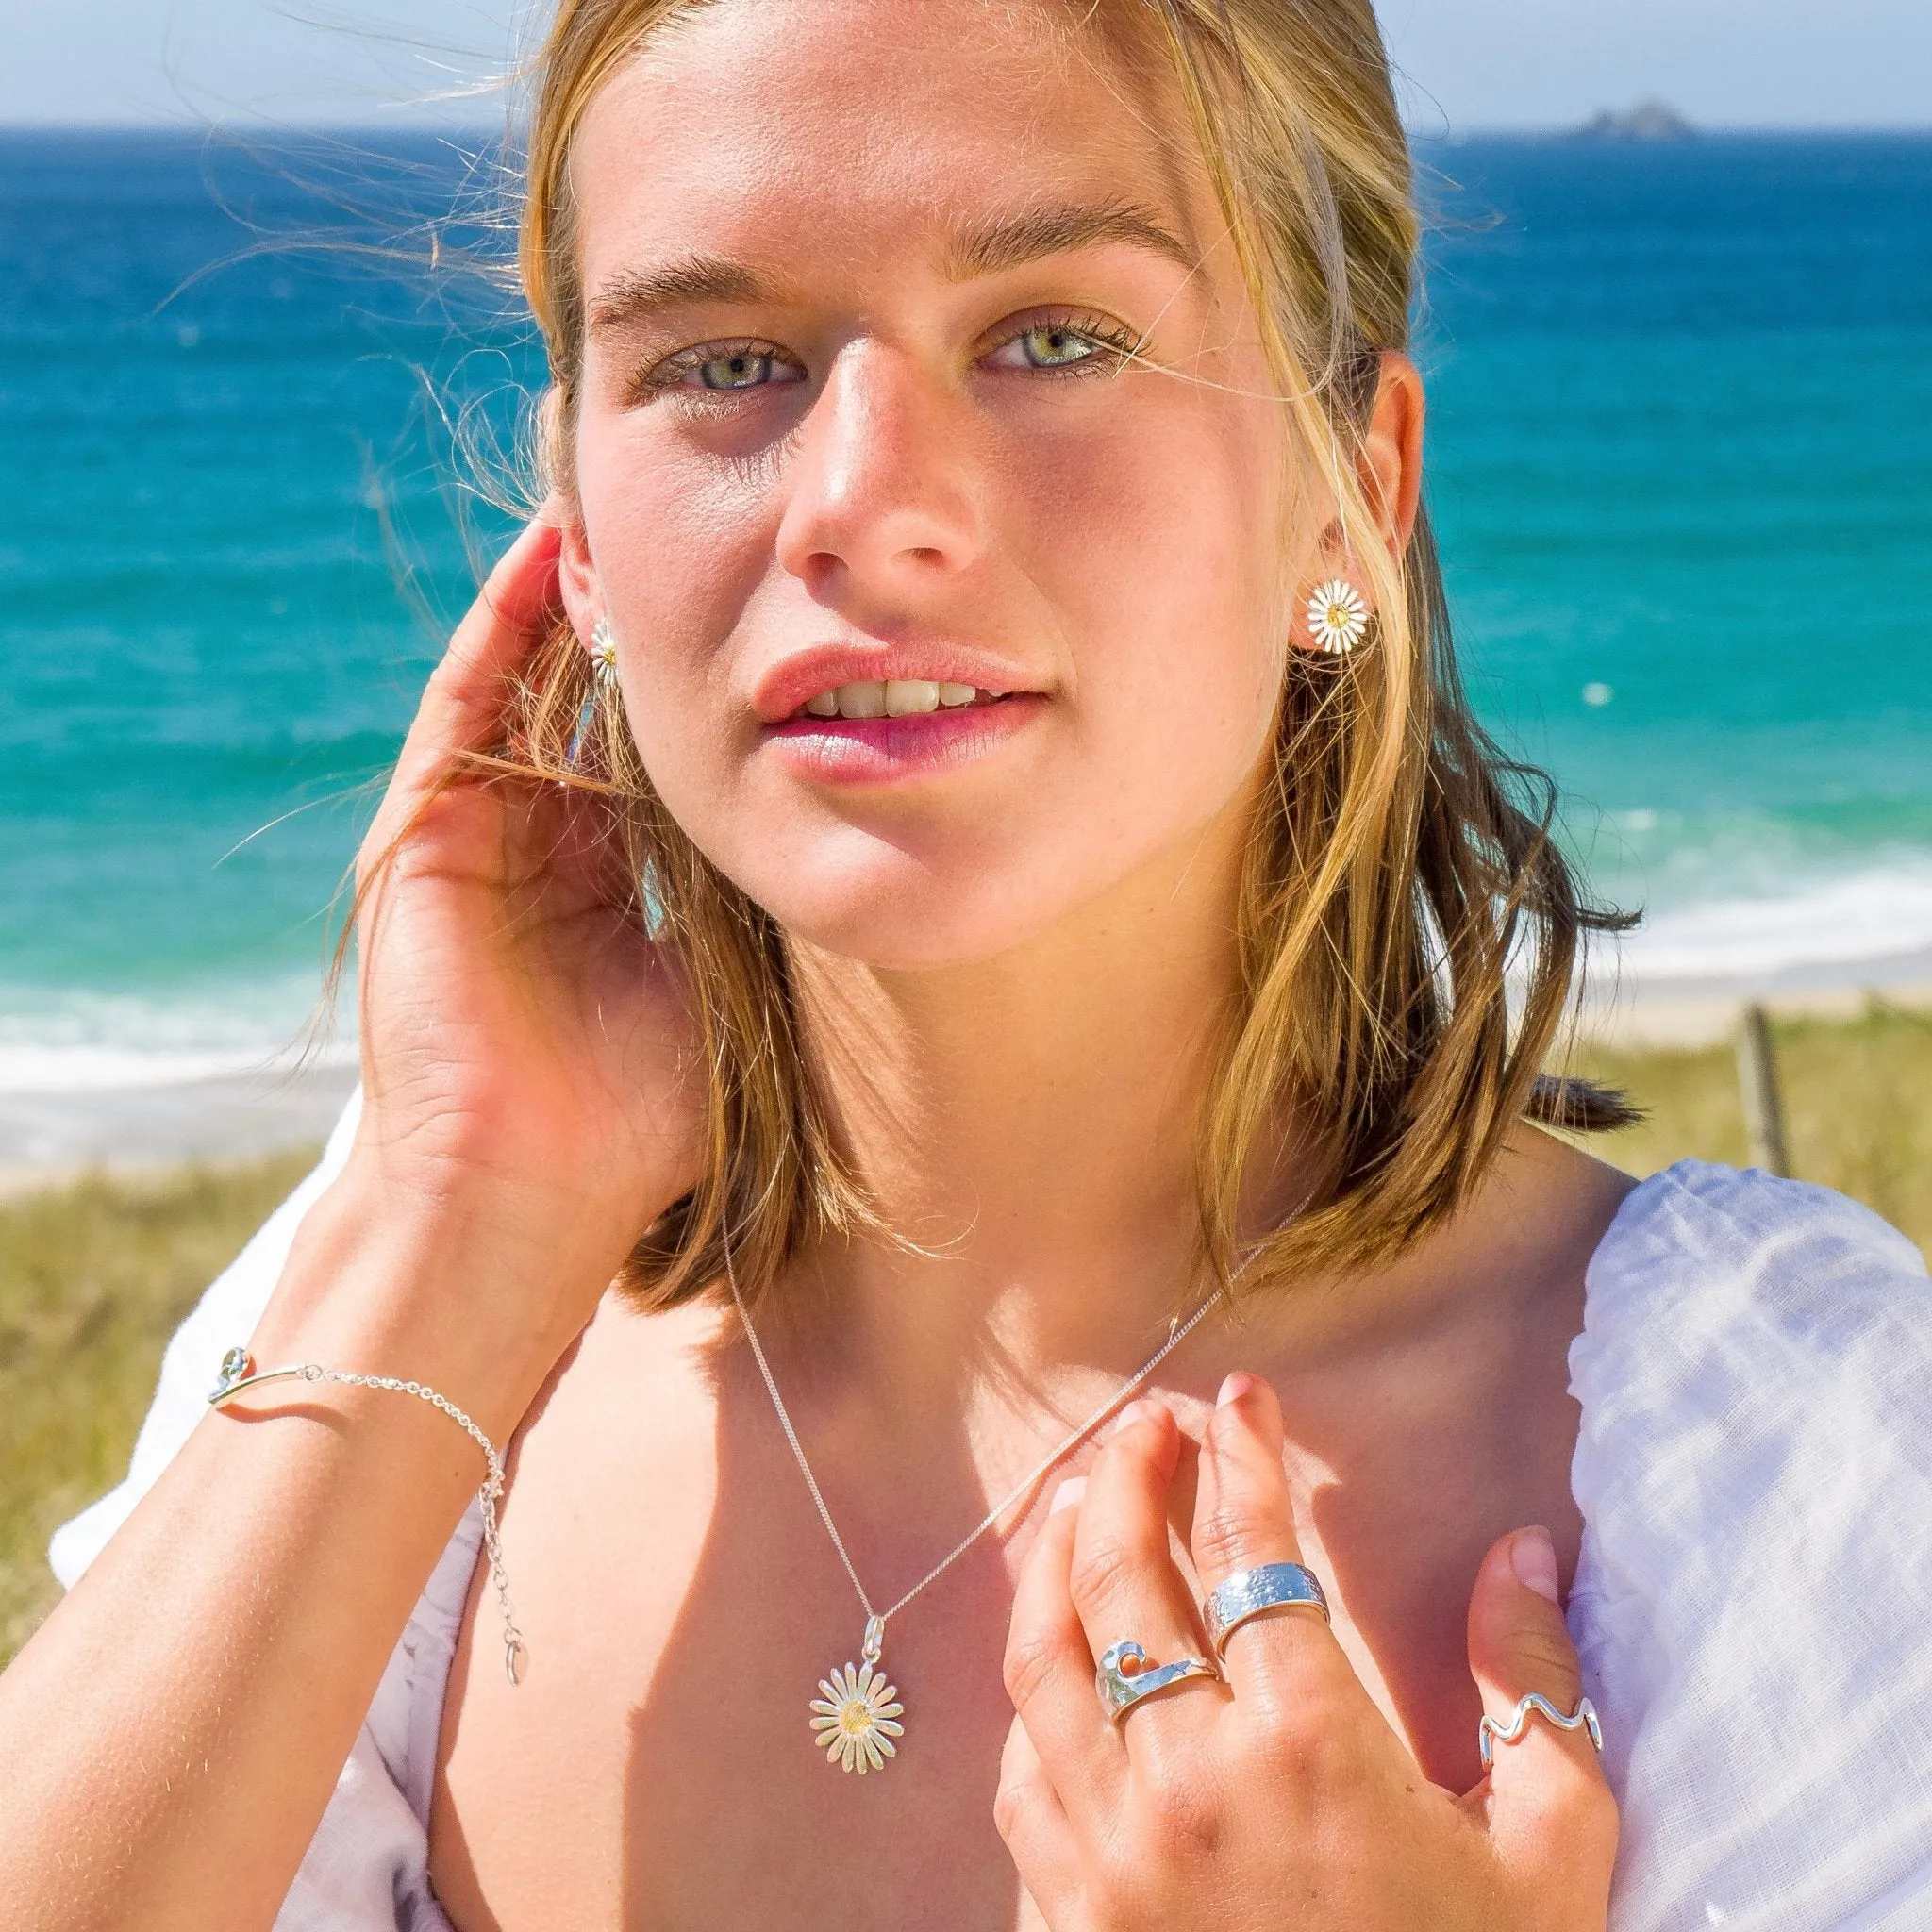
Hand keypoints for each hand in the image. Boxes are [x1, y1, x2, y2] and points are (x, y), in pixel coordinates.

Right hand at [345, 510, 704, 1308]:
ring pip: (523, 686)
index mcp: (602, 888)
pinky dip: (501, 626)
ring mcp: (477, 837)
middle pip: (583, 705)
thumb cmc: (637, 1123)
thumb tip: (836, 856)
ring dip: (568, 600)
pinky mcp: (424, 833)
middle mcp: (537, 851)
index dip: (696, 689)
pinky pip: (464, 704)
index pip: (646, 759)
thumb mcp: (719, 991)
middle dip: (633, 623)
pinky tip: (548, 553)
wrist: (525, 1191)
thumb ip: (750, 916)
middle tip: (700, 534)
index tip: (762, 621)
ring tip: (623, 508)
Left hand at [996, 1376, 1616, 1930]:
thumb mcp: (1553, 1858)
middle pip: (1123, 1577)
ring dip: (1051, 1559)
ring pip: (1042, 1658)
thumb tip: (1521, 1551)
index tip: (1242, 1397)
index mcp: (1309, 1747)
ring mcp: (1110, 1852)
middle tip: (1147, 1425)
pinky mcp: (1069, 1915)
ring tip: (1074, 1499)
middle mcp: (1188, 1781)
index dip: (1245, 1456)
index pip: (1253, 1550)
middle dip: (1127, 1476)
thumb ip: (1540, 1692)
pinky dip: (1029, 1693)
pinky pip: (1020, 1771)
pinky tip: (1051, 1655)